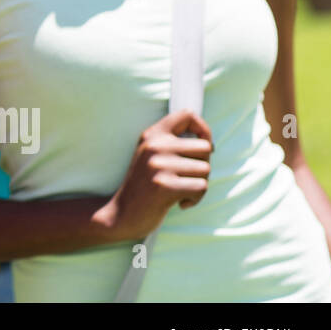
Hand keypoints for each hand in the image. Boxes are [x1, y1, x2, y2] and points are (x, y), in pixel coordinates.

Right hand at [104, 109, 213, 240]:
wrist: (122, 214)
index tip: (205, 145)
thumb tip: (209, 143)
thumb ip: (172, 144)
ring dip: (199, 185)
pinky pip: (201, 187)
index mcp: (152, 135)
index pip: (187, 115)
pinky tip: (180, 203)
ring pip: (206, 169)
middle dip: (203, 165)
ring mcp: (159, 165)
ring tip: (180, 191)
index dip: (204, 128)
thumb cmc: (144, 186)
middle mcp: (155, 146)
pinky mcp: (165, 186)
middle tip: (186, 178)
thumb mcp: (151, 156)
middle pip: (205, 147)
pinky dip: (195, 199)